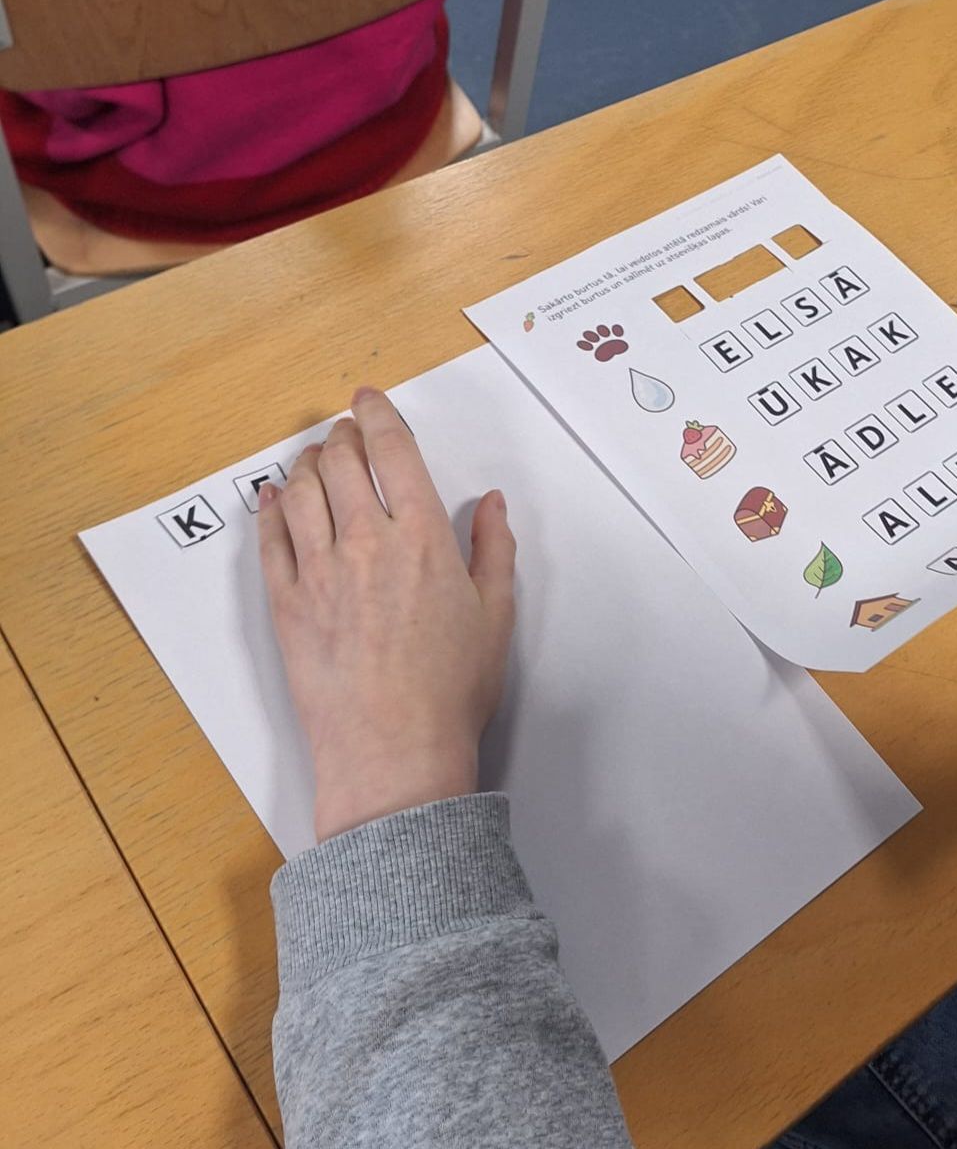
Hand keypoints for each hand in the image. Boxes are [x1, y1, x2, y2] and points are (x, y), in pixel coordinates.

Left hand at [258, 387, 515, 841]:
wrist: (393, 748)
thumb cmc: (449, 691)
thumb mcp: (495, 617)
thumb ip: (493, 549)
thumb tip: (490, 504)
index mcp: (423, 538)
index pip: (393, 451)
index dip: (379, 414)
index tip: (370, 400)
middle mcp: (366, 541)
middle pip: (340, 461)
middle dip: (342, 435)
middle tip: (345, 431)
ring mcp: (319, 570)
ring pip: (301, 490)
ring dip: (306, 463)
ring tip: (313, 459)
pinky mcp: (286, 602)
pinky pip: (270, 537)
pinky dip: (269, 508)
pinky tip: (273, 499)